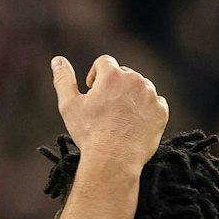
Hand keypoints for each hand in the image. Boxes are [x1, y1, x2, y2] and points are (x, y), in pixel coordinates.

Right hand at [51, 55, 167, 172]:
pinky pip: (154, 102)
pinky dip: (145, 110)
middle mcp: (135, 80)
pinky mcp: (161, 111)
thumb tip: (57, 60)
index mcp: (112, 75)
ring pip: (140, 87)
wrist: (114, 159)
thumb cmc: (89, 133)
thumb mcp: (69, 105)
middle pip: (124, 74)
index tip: (93, 93)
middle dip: (114, 86)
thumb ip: (63, 79)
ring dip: (130, 96)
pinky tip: (133, 124)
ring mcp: (151, 95)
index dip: (96, 76)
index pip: (105, 62)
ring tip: (119, 118)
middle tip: (105, 109)